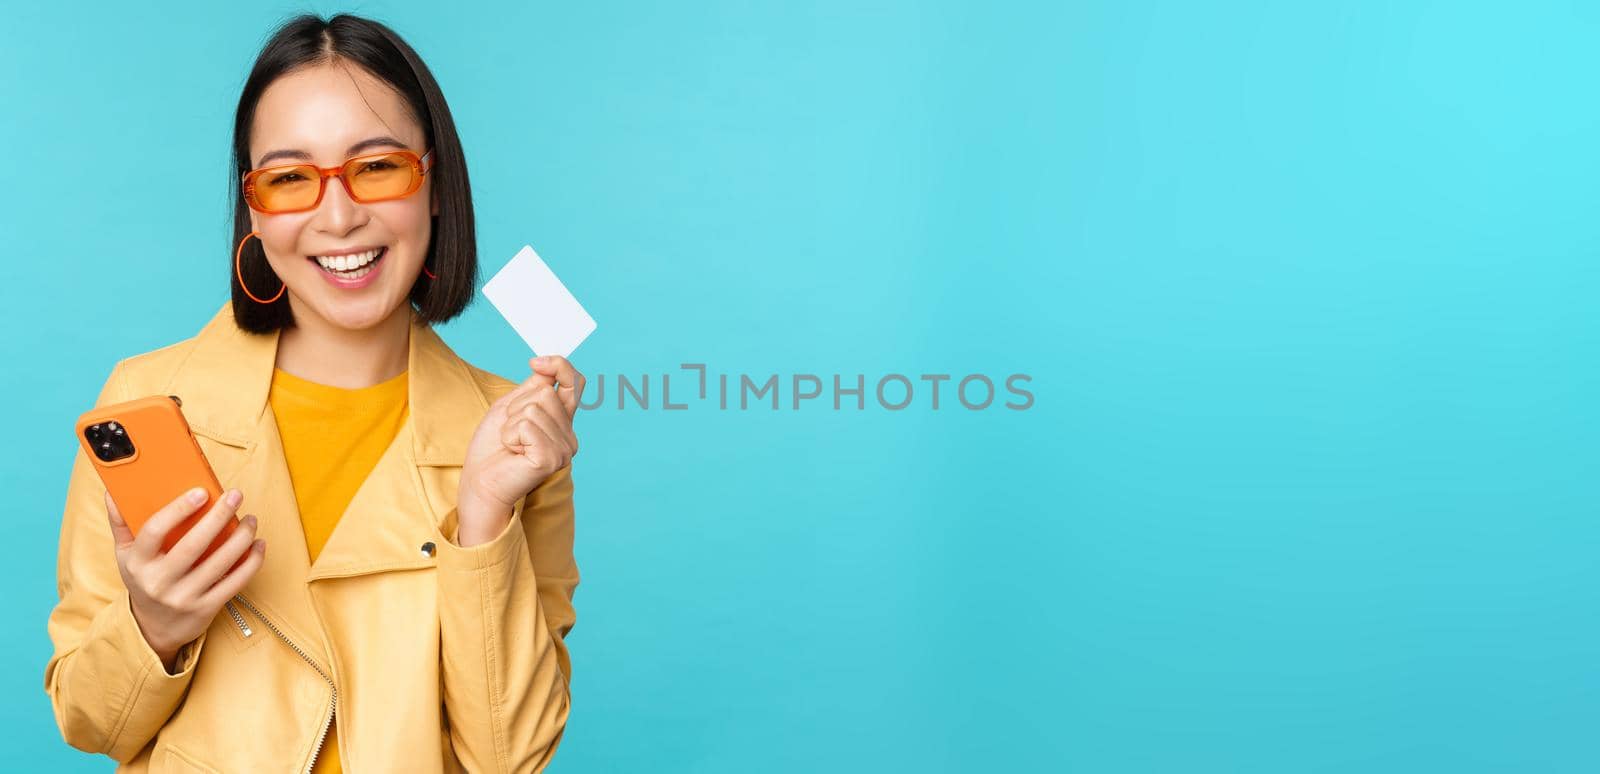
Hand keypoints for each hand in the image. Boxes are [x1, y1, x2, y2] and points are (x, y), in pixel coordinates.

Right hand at [105, 487, 265, 670]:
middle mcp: (159, 582)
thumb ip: (121, 523)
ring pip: (219, 563)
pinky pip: (235, 582)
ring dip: (241, 537)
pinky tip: (258, 544)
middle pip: (193, 545)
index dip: (178, 509)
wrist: (153, 628)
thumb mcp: (125, 555)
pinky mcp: (206, 609)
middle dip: (218, 517)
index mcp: (138, 563)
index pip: (154, 531)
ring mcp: (184, 597)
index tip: (201, 491)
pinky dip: (251, 562)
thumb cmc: (143, 580)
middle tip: (235, 495)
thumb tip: (112, 491)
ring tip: (250, 519)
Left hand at [457, 355, 584, 545]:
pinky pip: (527, 426)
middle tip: (510, 432)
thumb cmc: (492, 448)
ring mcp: (564, 449)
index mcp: (563, 421)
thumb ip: (532, 387)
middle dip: (517, 407)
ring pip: (535, 408)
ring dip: (511, 423)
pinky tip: (513, 453)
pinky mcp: (551, 459)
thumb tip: (545, 364)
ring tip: (511, 444)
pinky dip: (511, 435)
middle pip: (545, 393)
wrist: (480, 482)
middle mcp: (569, 436)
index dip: (560, 366)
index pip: (575, 383)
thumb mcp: (510, 407)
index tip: (535, 362)